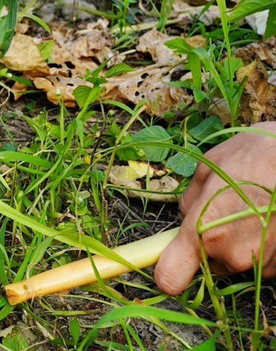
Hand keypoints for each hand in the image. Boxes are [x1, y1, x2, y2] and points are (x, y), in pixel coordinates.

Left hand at [155, 121, 275, 293]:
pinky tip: (268, 218)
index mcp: (203, 232)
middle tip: (225, 213)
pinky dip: (260, 244)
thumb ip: (191, 198)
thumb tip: (185, 213)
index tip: (168, 262)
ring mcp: (261, 263)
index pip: (171, 277)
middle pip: (206, 263)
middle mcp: (231, 255)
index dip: (167, 271)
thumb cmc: (256, 156)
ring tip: (253, 210)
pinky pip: (259, 259)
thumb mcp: (210, 168)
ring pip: (235, 260)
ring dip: (237, 242)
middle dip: (209, 244)